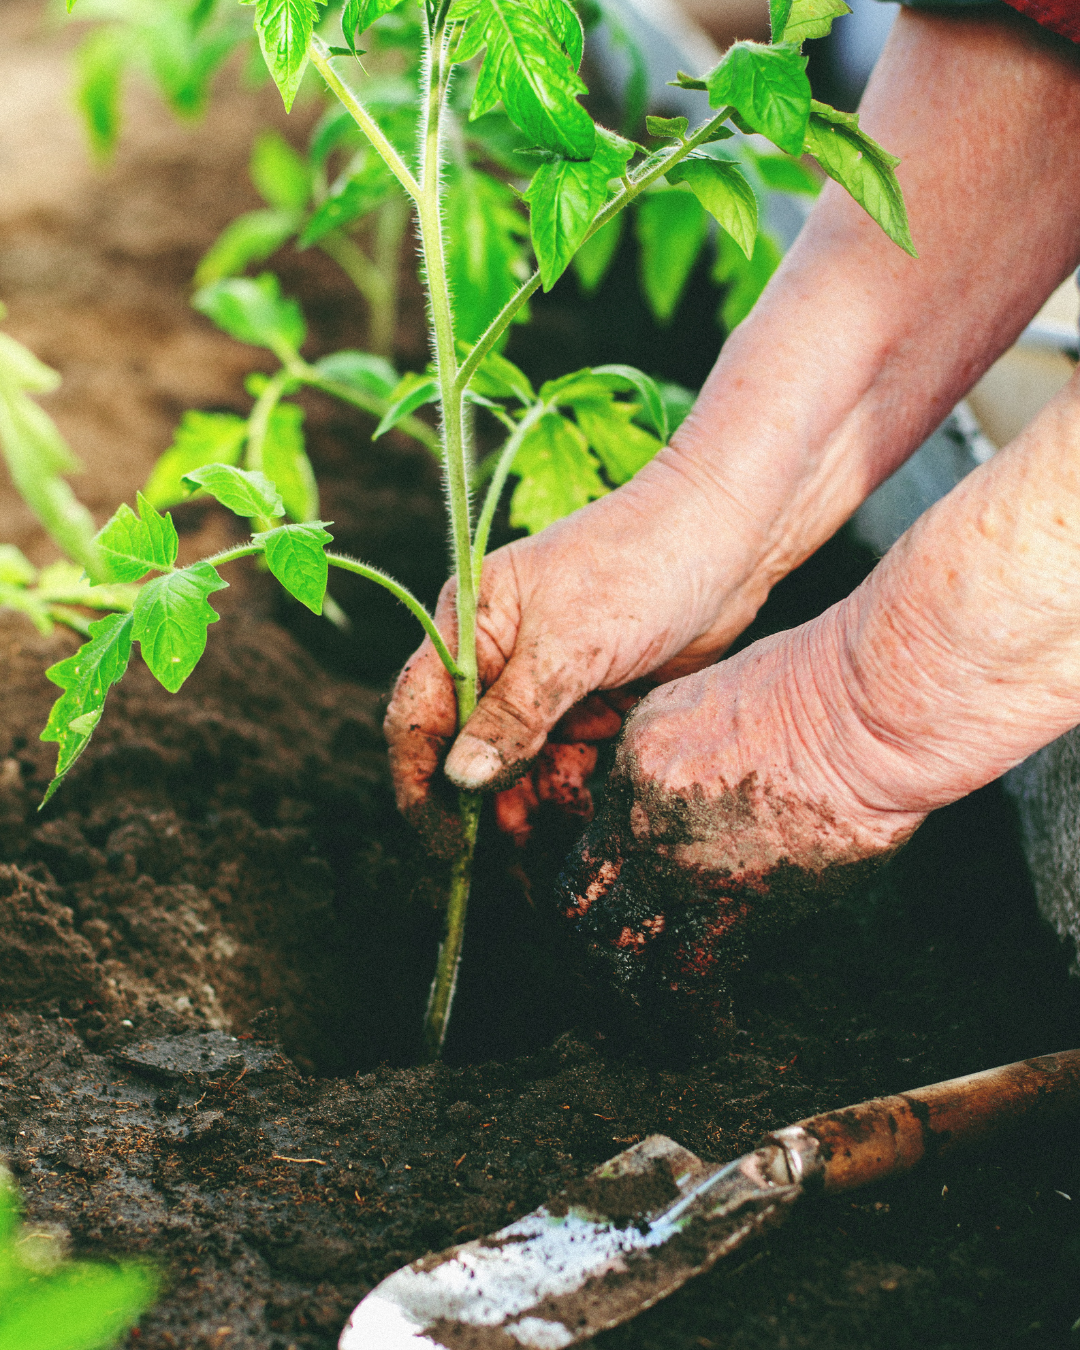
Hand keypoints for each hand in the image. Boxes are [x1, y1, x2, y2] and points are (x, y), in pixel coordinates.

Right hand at [384, 466, 769, 854]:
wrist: (726, 540)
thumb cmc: (638, 566)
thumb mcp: (570, 644)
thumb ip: (513, 716)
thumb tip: (460, 779)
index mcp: (470, 624)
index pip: (419, 712)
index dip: (419, 779)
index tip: (440, 840)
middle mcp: (499, 655)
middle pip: (469, 747)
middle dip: (486, 797)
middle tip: (513, 842)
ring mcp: (547, 681)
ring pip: (520, 761)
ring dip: (535, 795)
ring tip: (564, 814)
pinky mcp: (593, 699)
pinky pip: (568, 758)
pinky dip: (575, 782)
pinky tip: (593, 792)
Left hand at [556, 622, 923, 1042]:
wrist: (855, 716)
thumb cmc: (812, 690)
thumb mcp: (713, 702)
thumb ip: (685, 756)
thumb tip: (689, 791)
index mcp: (633, 766)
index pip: (585, 844)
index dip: (586, 890)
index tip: (597, 915)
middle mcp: (640, 822)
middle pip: (588, 907)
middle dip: (593, 951)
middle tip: (607, 981)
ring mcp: (680, 868)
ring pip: (626, 955)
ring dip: (631, 998)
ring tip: (641, 1030)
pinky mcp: (736, 908)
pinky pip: (693, 980)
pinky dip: (695, 1017)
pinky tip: (704, 1033)